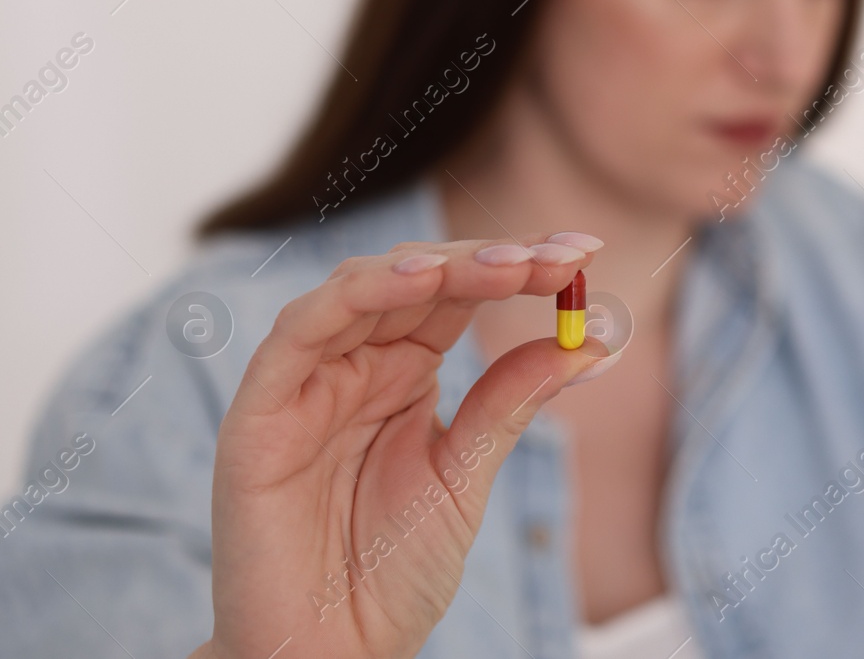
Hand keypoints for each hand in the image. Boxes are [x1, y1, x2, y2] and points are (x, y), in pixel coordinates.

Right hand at [191, 234, 602, 658]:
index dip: (520, 265)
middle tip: (559, 258)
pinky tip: (415, 279)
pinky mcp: (260, 411)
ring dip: (435, 265)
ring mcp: (306, 381)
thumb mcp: (467, 475)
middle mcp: (355, 363)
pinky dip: (355, 295)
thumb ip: (511, 401)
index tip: (583, 252)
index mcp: (405, 372)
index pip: (461, 293)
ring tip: (506, 265)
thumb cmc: (391, 572)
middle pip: (418, 278)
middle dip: (493, 259)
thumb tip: (595, 341)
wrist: (331, 654)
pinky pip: (299, 331)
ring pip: (362, 287)